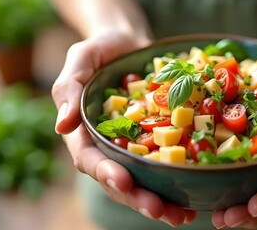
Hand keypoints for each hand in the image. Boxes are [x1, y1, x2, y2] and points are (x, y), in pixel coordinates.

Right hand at [52, 32, 195, 226]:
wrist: (130, 44)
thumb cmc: (101, 48)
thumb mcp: (81, 59)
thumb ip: (68, 88)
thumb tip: (61, 126)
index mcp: (86, 132)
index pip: (89, 159)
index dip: (105, 173)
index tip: (123, 182)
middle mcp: (110, 146)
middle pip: (119, 179)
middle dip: (138, 198)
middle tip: (160, 211)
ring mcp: (134, 146)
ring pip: (144, 180)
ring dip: (160, 201)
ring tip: (180, 216)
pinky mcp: (157, 140)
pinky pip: (166, 164)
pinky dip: (178, 182)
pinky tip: (195, 198)